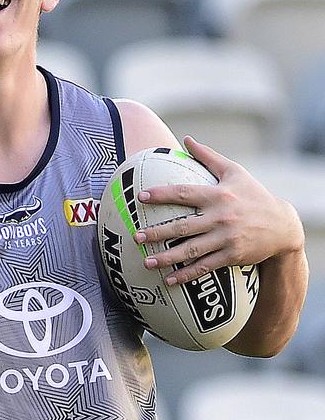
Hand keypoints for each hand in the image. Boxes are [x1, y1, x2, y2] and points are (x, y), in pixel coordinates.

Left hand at [134, 136, 303, 284]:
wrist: (283, 226)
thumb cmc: (253, 196)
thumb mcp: (235, 172)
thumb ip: (209, 157)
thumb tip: (186, 139)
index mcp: (218, 195)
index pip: (184, 193)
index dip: (161, 195)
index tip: (141, 196)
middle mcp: (221, 217)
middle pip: (183, 226)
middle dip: (158, 232)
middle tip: (136, 236)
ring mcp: (227, 238)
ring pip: (192, 250)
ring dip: (167, 258)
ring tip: (146, 262)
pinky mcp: (233, 255)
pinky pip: (205, 266)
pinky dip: (187, 275)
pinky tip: (169, 280)